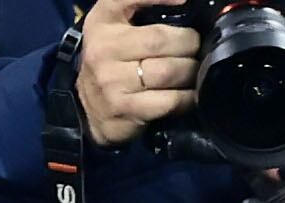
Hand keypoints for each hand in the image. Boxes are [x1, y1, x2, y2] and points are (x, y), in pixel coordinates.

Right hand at [73, 0, 199, 147]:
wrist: (88, 107)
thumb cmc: (110, 61)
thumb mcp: (113, 25)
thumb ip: (138, 5)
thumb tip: (181, 0)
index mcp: (102, 21)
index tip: (184, 1)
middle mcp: (104, 48)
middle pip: (160, 40)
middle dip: (189, 43)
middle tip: (197, 47)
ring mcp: (112, 81)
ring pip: (168, 71)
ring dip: (191, 71)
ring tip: (195, 70)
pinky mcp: (126, 109)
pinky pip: (170, 101)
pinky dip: (188, 97)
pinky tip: (190, 93)